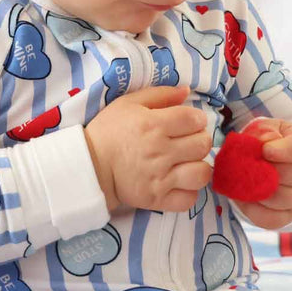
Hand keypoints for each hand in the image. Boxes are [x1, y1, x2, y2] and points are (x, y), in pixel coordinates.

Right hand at [84, 84, 212, 215]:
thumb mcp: (128, 103)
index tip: (189, 123)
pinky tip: (180, 183)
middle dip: (199, 140)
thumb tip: (186, 91)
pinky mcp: (157, 199)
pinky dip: (188, 192)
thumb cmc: (109, 131)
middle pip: (202, 145)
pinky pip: (189, 199)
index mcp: (154, 125)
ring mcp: (160, 178)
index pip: (195, 119)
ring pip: (201, 173)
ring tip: (187, 164)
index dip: (197, 119)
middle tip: (187, 142)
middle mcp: (160, 152)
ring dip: (198, 167)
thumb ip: (160, 95)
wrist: (89, 165)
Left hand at [233, 118, 291, 229]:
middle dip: (269, 170)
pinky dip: (253, 209)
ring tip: (242, 180)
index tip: (265, 150)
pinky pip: (271, 219)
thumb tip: (262, 143)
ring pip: (283, 198)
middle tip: (249, 166)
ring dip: (259, 190)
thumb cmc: (268, 143)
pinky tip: (241, 197)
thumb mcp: (267, 130)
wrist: (271, 165)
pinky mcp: (285, 216)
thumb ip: (265, 132)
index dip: (283, 150)